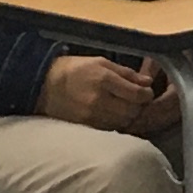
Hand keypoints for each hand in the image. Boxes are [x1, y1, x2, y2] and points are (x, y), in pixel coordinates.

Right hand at [39, 54, 172, 131]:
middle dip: (139, 107)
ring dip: (128, 116)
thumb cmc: (74, 70)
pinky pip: (110, 129)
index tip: (146, 92)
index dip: (147, 94)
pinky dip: (116, 123)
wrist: (44, 85)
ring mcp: (91, 116)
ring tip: (124, 107)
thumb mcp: (101, 63)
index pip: (138, 95)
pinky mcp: (86, 126)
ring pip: (123, 123)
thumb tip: (147, 82)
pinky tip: (112, 115)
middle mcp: (99, 100)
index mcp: (104, 80)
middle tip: (136, 100)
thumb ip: (127, 73)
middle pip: (133, 111)